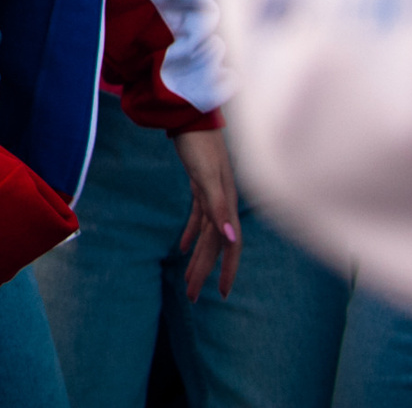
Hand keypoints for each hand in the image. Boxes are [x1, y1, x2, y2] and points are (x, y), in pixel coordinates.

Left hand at [171, 128, 242, 299]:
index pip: (230, 246)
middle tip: (192, 296)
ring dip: (197, 256)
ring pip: (206, 234)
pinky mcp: (200, 187)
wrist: (191, 116)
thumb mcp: (207, 178)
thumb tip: (231, 240)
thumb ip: (218, 207)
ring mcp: (212, 195)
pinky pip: (198, 218)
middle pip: (215, 245)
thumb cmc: (200, 145)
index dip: (228, 270)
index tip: (222, 294)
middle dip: (204, 271)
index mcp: (227, 205)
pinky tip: (180, 248)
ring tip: (187, 279)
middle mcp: (223, 204)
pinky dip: (190, 234)